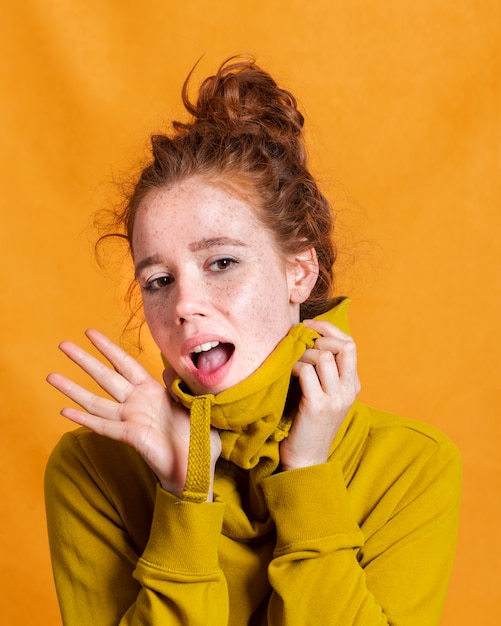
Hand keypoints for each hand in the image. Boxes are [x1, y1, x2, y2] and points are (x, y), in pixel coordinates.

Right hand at [46, 329, 220, 498]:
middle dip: (84, 360)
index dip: (108, 348)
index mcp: (152, 391)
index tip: (90, 332)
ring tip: (51, 376)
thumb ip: (179, 386)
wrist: (198, 470)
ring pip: (96, 400)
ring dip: (73, 389)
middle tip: (63, 344)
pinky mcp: (130, 437)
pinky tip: (64, 410)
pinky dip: (84, 418)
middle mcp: (137, 402)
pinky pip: (103, 426)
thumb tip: (167, 369)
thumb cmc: (198, 439)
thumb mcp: (195, 405)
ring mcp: (131, 420)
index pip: (125, 363)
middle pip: (105, 376)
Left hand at [280, 320, 359, 470]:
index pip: (350, 344)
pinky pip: (306, 372)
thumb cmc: (309, 424)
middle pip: (344, 346)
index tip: (309, 326)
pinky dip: (294, 367)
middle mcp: (349, 391)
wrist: (306, 460)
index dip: (330, 329)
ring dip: (303, 355)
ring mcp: (335, 399)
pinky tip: (288, 375)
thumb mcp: (325, 395)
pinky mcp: (317, 406)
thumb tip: (309, 339)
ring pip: (323, 357)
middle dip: (320, 338)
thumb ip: (325, 372)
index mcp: (353, 386)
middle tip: (301, 345)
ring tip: (293, 364)